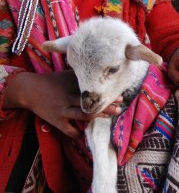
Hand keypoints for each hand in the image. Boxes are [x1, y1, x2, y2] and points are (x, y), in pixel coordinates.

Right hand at [4, 70, 121, 138]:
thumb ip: (82, 76)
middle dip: (106, 105)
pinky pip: (68, 130)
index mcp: (72, 85)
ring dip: (97, 117)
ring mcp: (62, 109)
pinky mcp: (55, 120)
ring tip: (109, 117)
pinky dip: (77, 134)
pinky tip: (84, 135)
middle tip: (119, 108)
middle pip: (90, 102)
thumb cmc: (52, 81)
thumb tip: (100, 72)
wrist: (29, 89)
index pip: (92, 90)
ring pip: (83, 115)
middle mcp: (69, 96)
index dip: (105, 93)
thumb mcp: (67, 75)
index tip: (119, 96)